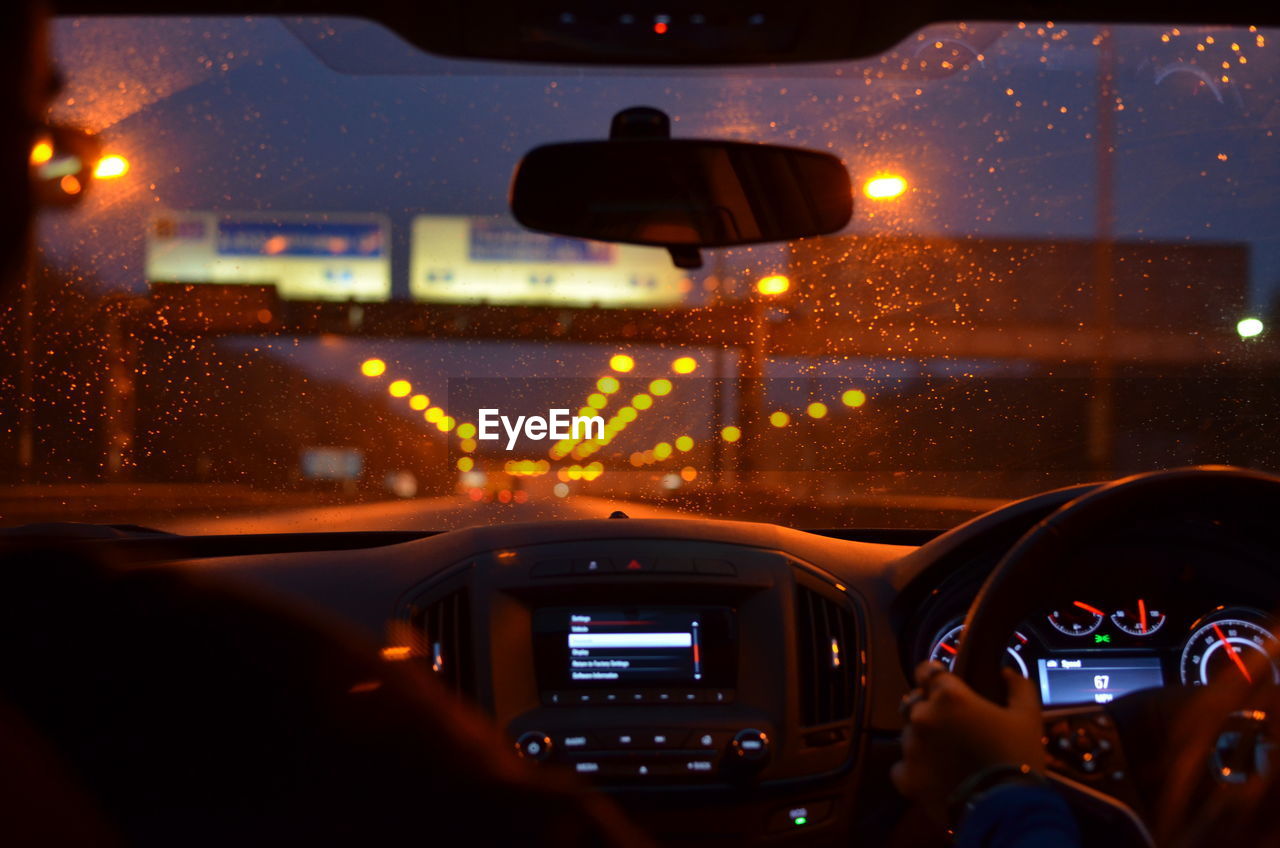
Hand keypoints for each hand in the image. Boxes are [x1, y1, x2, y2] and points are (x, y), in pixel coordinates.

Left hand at [890, 662, 1045, 819]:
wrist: (1008, 811)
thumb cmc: (1018, 758)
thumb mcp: (1027, 717)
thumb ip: (1018, 688)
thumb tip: (1007, 673)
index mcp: (949, 697)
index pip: (927, 671)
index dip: (932, 675)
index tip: (938, 682)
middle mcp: (923, 716)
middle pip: (914, 702)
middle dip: (928, 709)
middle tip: (950, 725)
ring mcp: (911, 747)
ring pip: (908, 734)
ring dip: (923, 740)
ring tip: (947, 756)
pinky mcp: (906, 776)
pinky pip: (902, 766)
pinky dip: (915, 769)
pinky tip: (934, 776)